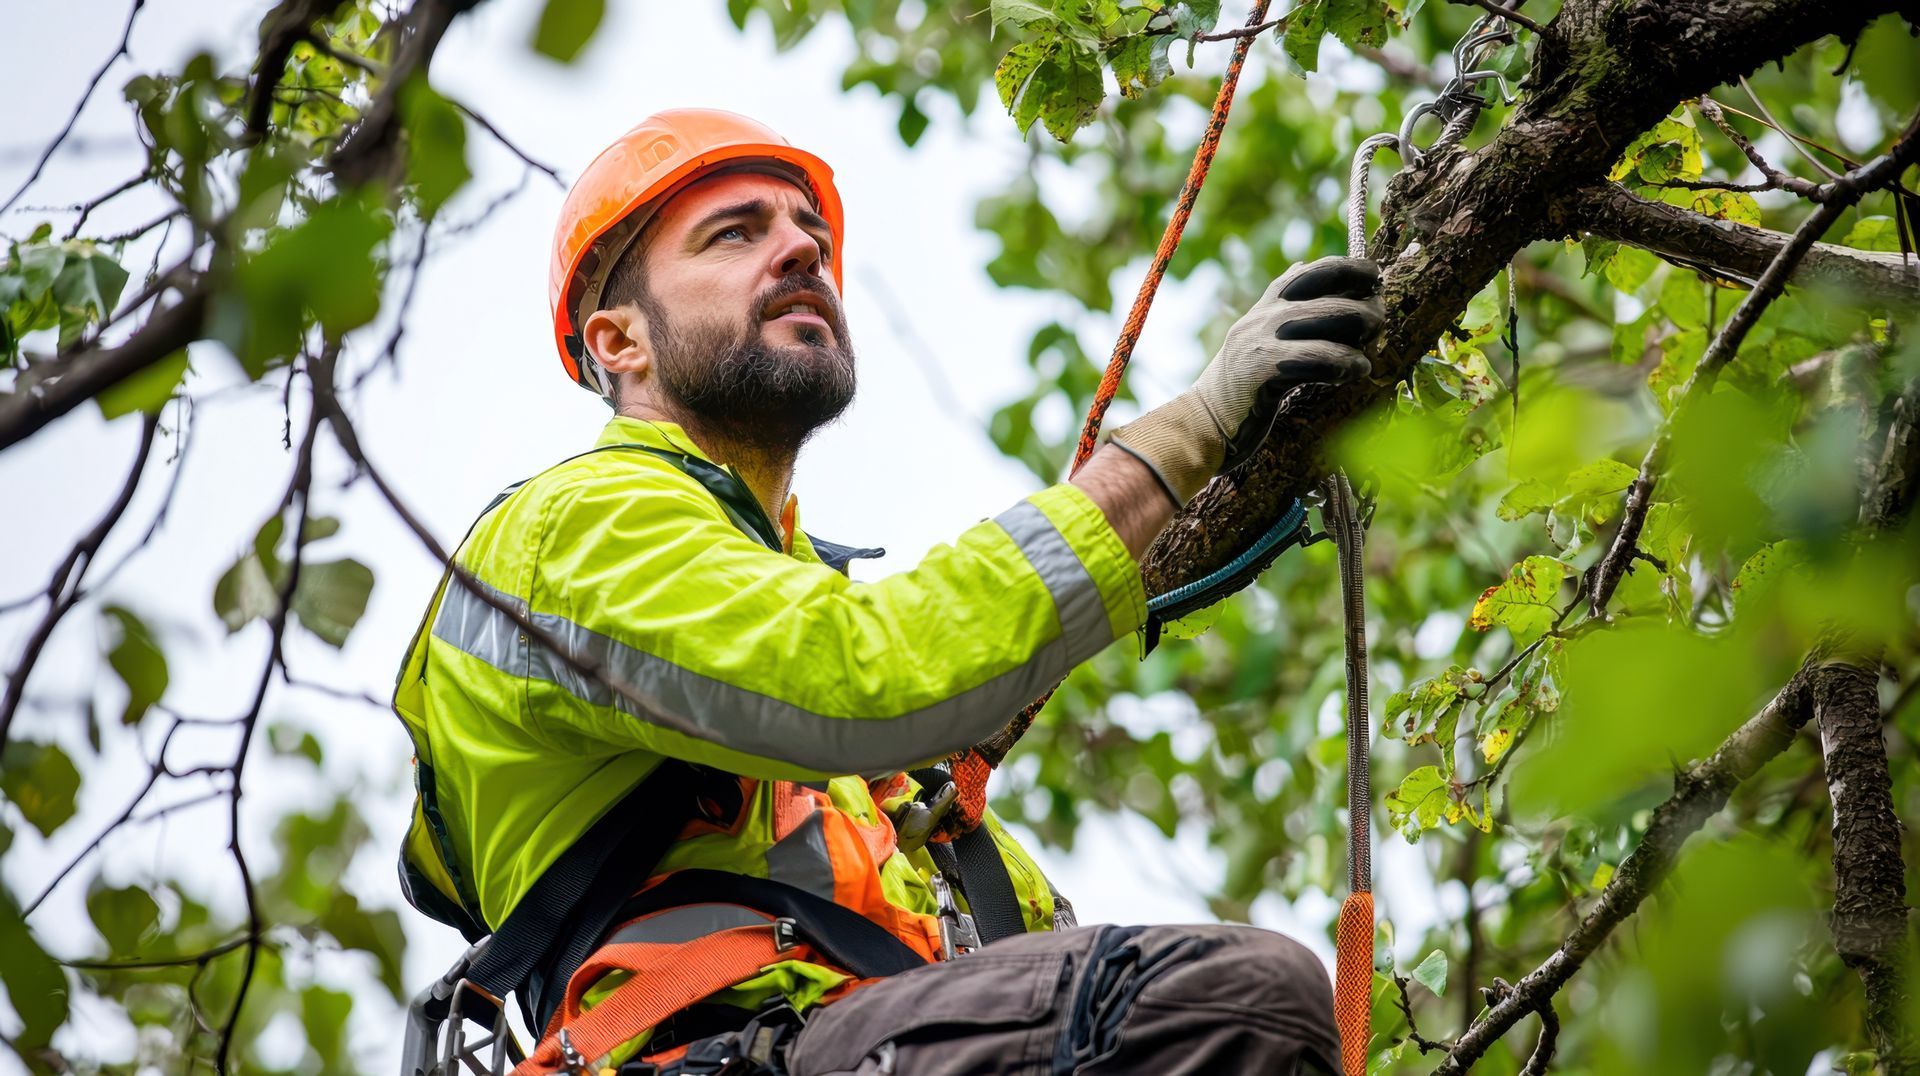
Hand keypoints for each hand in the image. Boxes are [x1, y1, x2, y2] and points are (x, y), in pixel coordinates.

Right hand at [1107, 256, 1381, 505]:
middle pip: (1329, 292)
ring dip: (1359, 332)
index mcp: (1266, 305)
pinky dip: (1345, 363)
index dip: (1351, 268)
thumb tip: (1303, 264)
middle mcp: (1264, 316)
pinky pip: (1318, 358)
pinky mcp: (1264, 370)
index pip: (1314, 270)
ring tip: (1368, 355)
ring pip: (1327, 320)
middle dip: (1364, 305)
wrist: (1203, 424)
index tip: (1375, 278)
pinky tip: (1356, 372)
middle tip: (1379, 323)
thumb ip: (1282, 305)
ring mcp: (1262, 341)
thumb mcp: (1258, 335)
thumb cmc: (1242, 386)